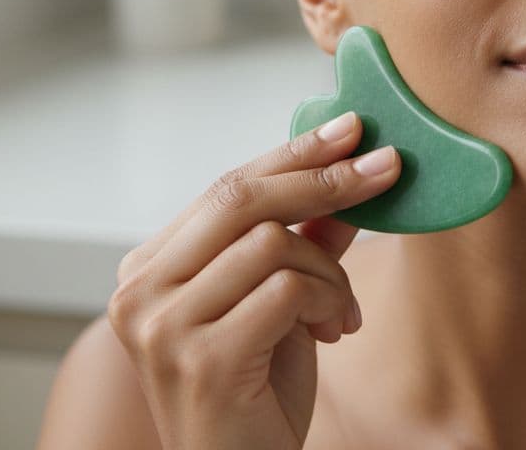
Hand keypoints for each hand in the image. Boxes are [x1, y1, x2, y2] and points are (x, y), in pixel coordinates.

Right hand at [107, 111, 399, 449]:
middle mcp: (140, 291)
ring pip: (273, 244)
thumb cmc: (253, 398)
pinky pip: (287, 290)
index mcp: (148, 269)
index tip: (349, 128)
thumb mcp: (280, 305)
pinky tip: (333, 333)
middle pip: (240, 198)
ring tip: (341, 313)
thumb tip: (348, 177)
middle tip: (385, 168)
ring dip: (329, 273)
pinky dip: (327, 302)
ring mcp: (164, 325)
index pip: (226, 187)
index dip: (292, 153)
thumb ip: (302, 243)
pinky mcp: (202, 358)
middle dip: (323, 178)